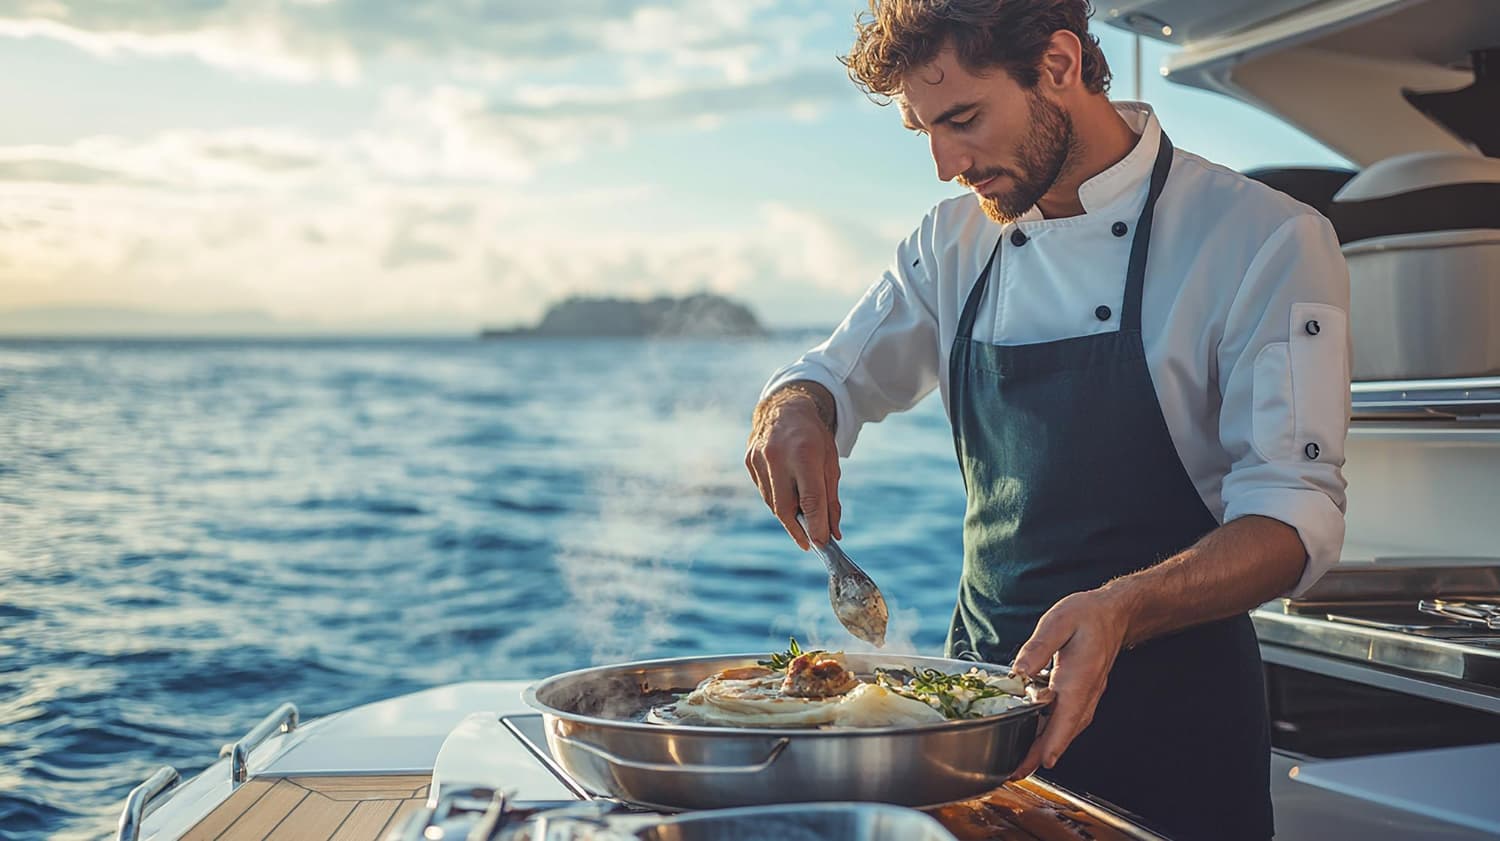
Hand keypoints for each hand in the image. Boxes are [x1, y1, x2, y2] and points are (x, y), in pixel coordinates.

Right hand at [745, 384, 841, 549]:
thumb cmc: (814, 438)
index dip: (816, 526)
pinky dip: (777, 500)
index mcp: (804, 453)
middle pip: (786, 507)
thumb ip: (831, 499)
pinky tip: (787, 496)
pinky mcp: (749, 461)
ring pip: (773, 503)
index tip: (822, 544)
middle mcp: (777, 456)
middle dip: (798, 530)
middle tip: (809, 543)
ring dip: (788, 516)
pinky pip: (764, 492)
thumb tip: (833, 532)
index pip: (810, 499)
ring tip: (802, 520)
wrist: (786, 408)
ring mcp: (759, 458)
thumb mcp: (830, 464)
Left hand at [1006, 590, 1130, 779]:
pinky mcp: (1084, 693)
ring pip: (1068, 728)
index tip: (1043, 762)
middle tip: (1018, 772)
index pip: (1067, 716)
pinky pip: (1070, 719)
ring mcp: (1088, 695)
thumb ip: (1038, 646)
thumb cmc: (1086, 615)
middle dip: (1043, 753)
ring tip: (1025, 763)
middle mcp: (1086, 692)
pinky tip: (1038, 737)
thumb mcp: (1058, 622)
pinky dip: (1054, 733)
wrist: (1114, 613)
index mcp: (1079, 677)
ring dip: (1048, 747)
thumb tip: (1018, 671)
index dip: (1054, 740)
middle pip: (1065, 731)